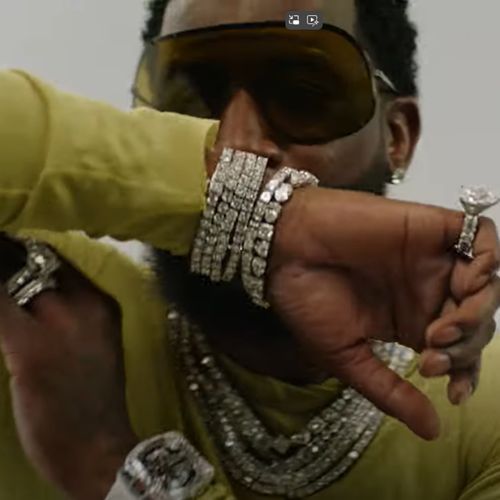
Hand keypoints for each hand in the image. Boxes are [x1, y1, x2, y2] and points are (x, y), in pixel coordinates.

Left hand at [0, 245, 136, 499]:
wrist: (100, 448)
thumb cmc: (93, 402)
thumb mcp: (94, 348)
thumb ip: (69, 318)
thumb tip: (30, 297)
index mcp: (101, 303)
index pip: (57, 260)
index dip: (24, 251)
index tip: (7, 245)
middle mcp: (85, 303)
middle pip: (32, 262)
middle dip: (6, 261)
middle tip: (1, 260)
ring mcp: (59, 323)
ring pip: (8, 280)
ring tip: (3, 308)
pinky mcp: (30, 347)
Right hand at [269, 188, 499, 439]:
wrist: (287, 251)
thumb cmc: (308, 301)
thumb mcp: (346, 356)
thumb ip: (389, 390)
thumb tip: (432, 432)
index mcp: (408, 319)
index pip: (459, 349)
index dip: (466, 372)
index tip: (453, 396)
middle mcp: (426, 290)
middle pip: (478, 321)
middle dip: (466, 349)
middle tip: (430, 358)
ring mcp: (432, 258)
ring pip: (487, 285)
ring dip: (477, 314)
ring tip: (440, 332)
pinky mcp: (433, 227)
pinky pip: (483, 239)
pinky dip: (487, 266)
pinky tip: (463, 286)